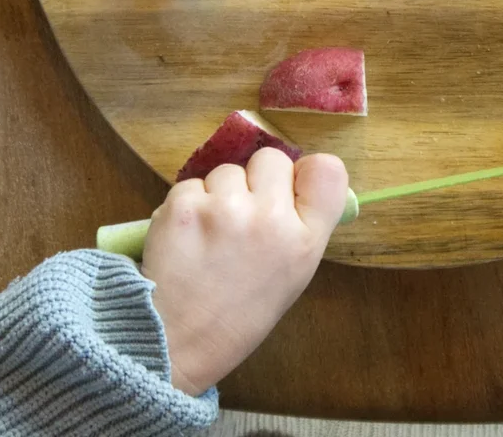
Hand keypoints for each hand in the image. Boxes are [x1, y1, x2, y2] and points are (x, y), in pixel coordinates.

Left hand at [141, 149, 347, 395]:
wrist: (174, 344)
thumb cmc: (238, 313)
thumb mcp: (293, 275)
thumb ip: (302, 225)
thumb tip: (298, 177)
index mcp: (306, 240)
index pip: (328, 169)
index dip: (304, 173)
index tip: (289, 189)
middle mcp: (271, 218)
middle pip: (271, 159)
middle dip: (255, 180)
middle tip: (242, 216)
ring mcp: (226, 208)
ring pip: (227, 171)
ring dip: (218, 194)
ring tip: (210, 234)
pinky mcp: (184, 206)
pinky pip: (191, 184)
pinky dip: (187, 205)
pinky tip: (185, 236)